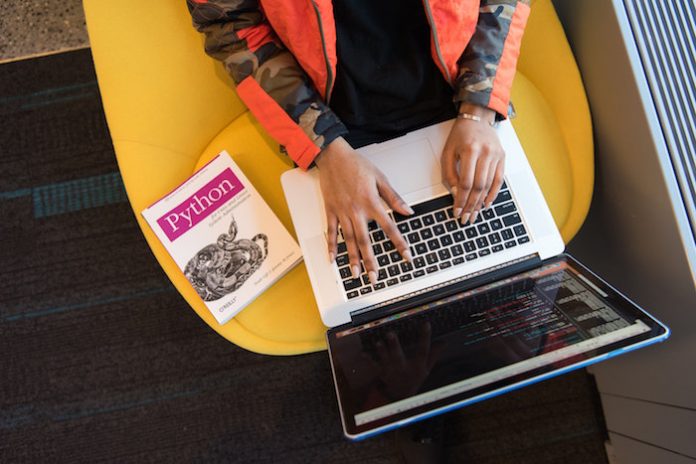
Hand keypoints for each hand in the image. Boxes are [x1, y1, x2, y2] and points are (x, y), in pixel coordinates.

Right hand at [316, 137, 413, 283]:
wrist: (332, 156)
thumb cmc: (356, 164)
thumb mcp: (380, 178)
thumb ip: (393, 197)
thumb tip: (407, 211)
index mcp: (371, 202)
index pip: (389, 227)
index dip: (399, 243)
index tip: (406, 256)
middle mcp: (356, 211)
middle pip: (365, 241)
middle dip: (371, 261)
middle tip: (375, 277)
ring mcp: (342, 212)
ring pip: (349, 240)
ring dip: (352, 259)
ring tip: (356, 274)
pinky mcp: (330, 211)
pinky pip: (331, 232)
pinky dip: (332, 246)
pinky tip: (333, 259)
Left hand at [374, 322, 440, 399]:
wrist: (401, 396)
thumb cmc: (414, 378)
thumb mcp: (427, 369)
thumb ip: (433, 355)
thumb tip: (444, 342)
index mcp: (417, 366)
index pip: (423, 350)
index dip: (425, 337)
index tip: (426, 324)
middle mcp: (404, 368)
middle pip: (399, 355)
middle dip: (394, 345)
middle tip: (391, 333)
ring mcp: (392, 370)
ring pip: (386, 360)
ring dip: (381, 351)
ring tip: (378, 342)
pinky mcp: (382, 373)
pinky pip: (375, 366)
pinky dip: (369, 360)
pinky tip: (363, 354)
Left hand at [442, 104, 504, 224]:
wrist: (477, 118)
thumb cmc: (460, 135)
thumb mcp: (447, 152)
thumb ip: (449, 173)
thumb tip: (455, 193)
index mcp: (470, 150)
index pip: (466, 182)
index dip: (461, 199)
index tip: (457, 211)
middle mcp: (486, 153)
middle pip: (479, 186)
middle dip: (471, 205)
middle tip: (466, 218)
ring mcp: (496, 155)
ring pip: (489, 185)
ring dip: (481, 202)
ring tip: (475, 214)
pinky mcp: (502, 158)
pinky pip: (499, 180)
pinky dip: (493, 194)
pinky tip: (486, 203)